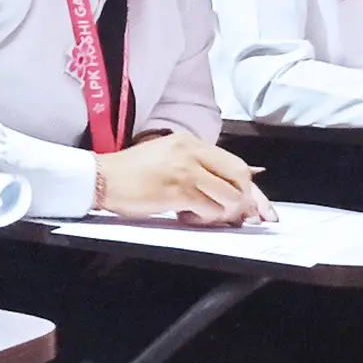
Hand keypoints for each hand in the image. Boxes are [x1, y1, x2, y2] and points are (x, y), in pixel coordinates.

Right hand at [92, 131, 270, 224]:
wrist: (100, 178)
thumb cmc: (131, 174)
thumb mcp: (168, 159)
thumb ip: (197, 169)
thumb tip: (231, 196)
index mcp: (190, 142)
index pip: (236, 165)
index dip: (254, 191)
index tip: (262, 211)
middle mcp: (192, 152)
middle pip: (240, 178)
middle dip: (245, 203)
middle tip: (235, 218)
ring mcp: (186, 170)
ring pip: (228, 197)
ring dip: (222, 214)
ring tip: (200, 216)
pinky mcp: (177, 190)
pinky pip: (209, 209)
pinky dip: (204, 219)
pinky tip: (186, 217)